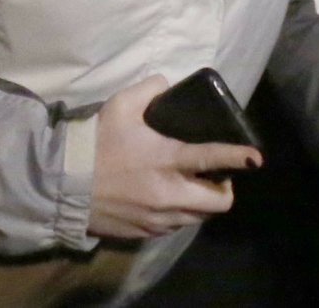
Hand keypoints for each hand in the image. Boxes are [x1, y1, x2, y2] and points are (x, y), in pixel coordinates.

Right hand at [87, 78, 256, 241]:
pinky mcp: (146, 232)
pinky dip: (181, 213)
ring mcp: (158, 218)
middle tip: (215, 175)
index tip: (256, 159)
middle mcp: (169, 194)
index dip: (238, 158)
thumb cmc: (96, 142)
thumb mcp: (121, 104)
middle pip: (218, 202)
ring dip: (203, 202)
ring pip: (199, 218)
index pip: (212, 158)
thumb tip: (166, 86)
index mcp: (166, 159)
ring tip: (192, 185)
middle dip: (225, 189)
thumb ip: (151, 89)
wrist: (63, 183)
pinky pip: (176, 226)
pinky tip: (167, 197)